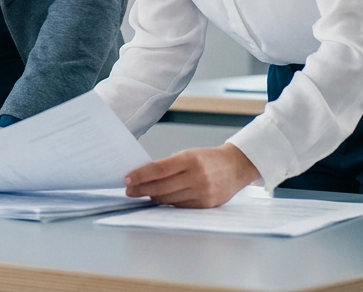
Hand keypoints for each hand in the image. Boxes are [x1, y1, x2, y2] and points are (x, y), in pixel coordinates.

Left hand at [122, 143, 258, 207]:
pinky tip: (159, 199)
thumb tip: (143, 177)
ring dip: (152, 197)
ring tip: (142, 194)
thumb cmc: (207, 159)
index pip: (158, 169)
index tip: (126, 179)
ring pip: (169, 199)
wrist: (236, 167)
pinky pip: (179, 206)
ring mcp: (202, 192)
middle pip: (161, 187)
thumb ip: (168, 165)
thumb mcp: (188, 155)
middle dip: (141, 189)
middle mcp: (197, 176)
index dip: (140, 175)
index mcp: (190, 159)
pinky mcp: (205, 205)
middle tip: (129, 191)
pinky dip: (167, 203)